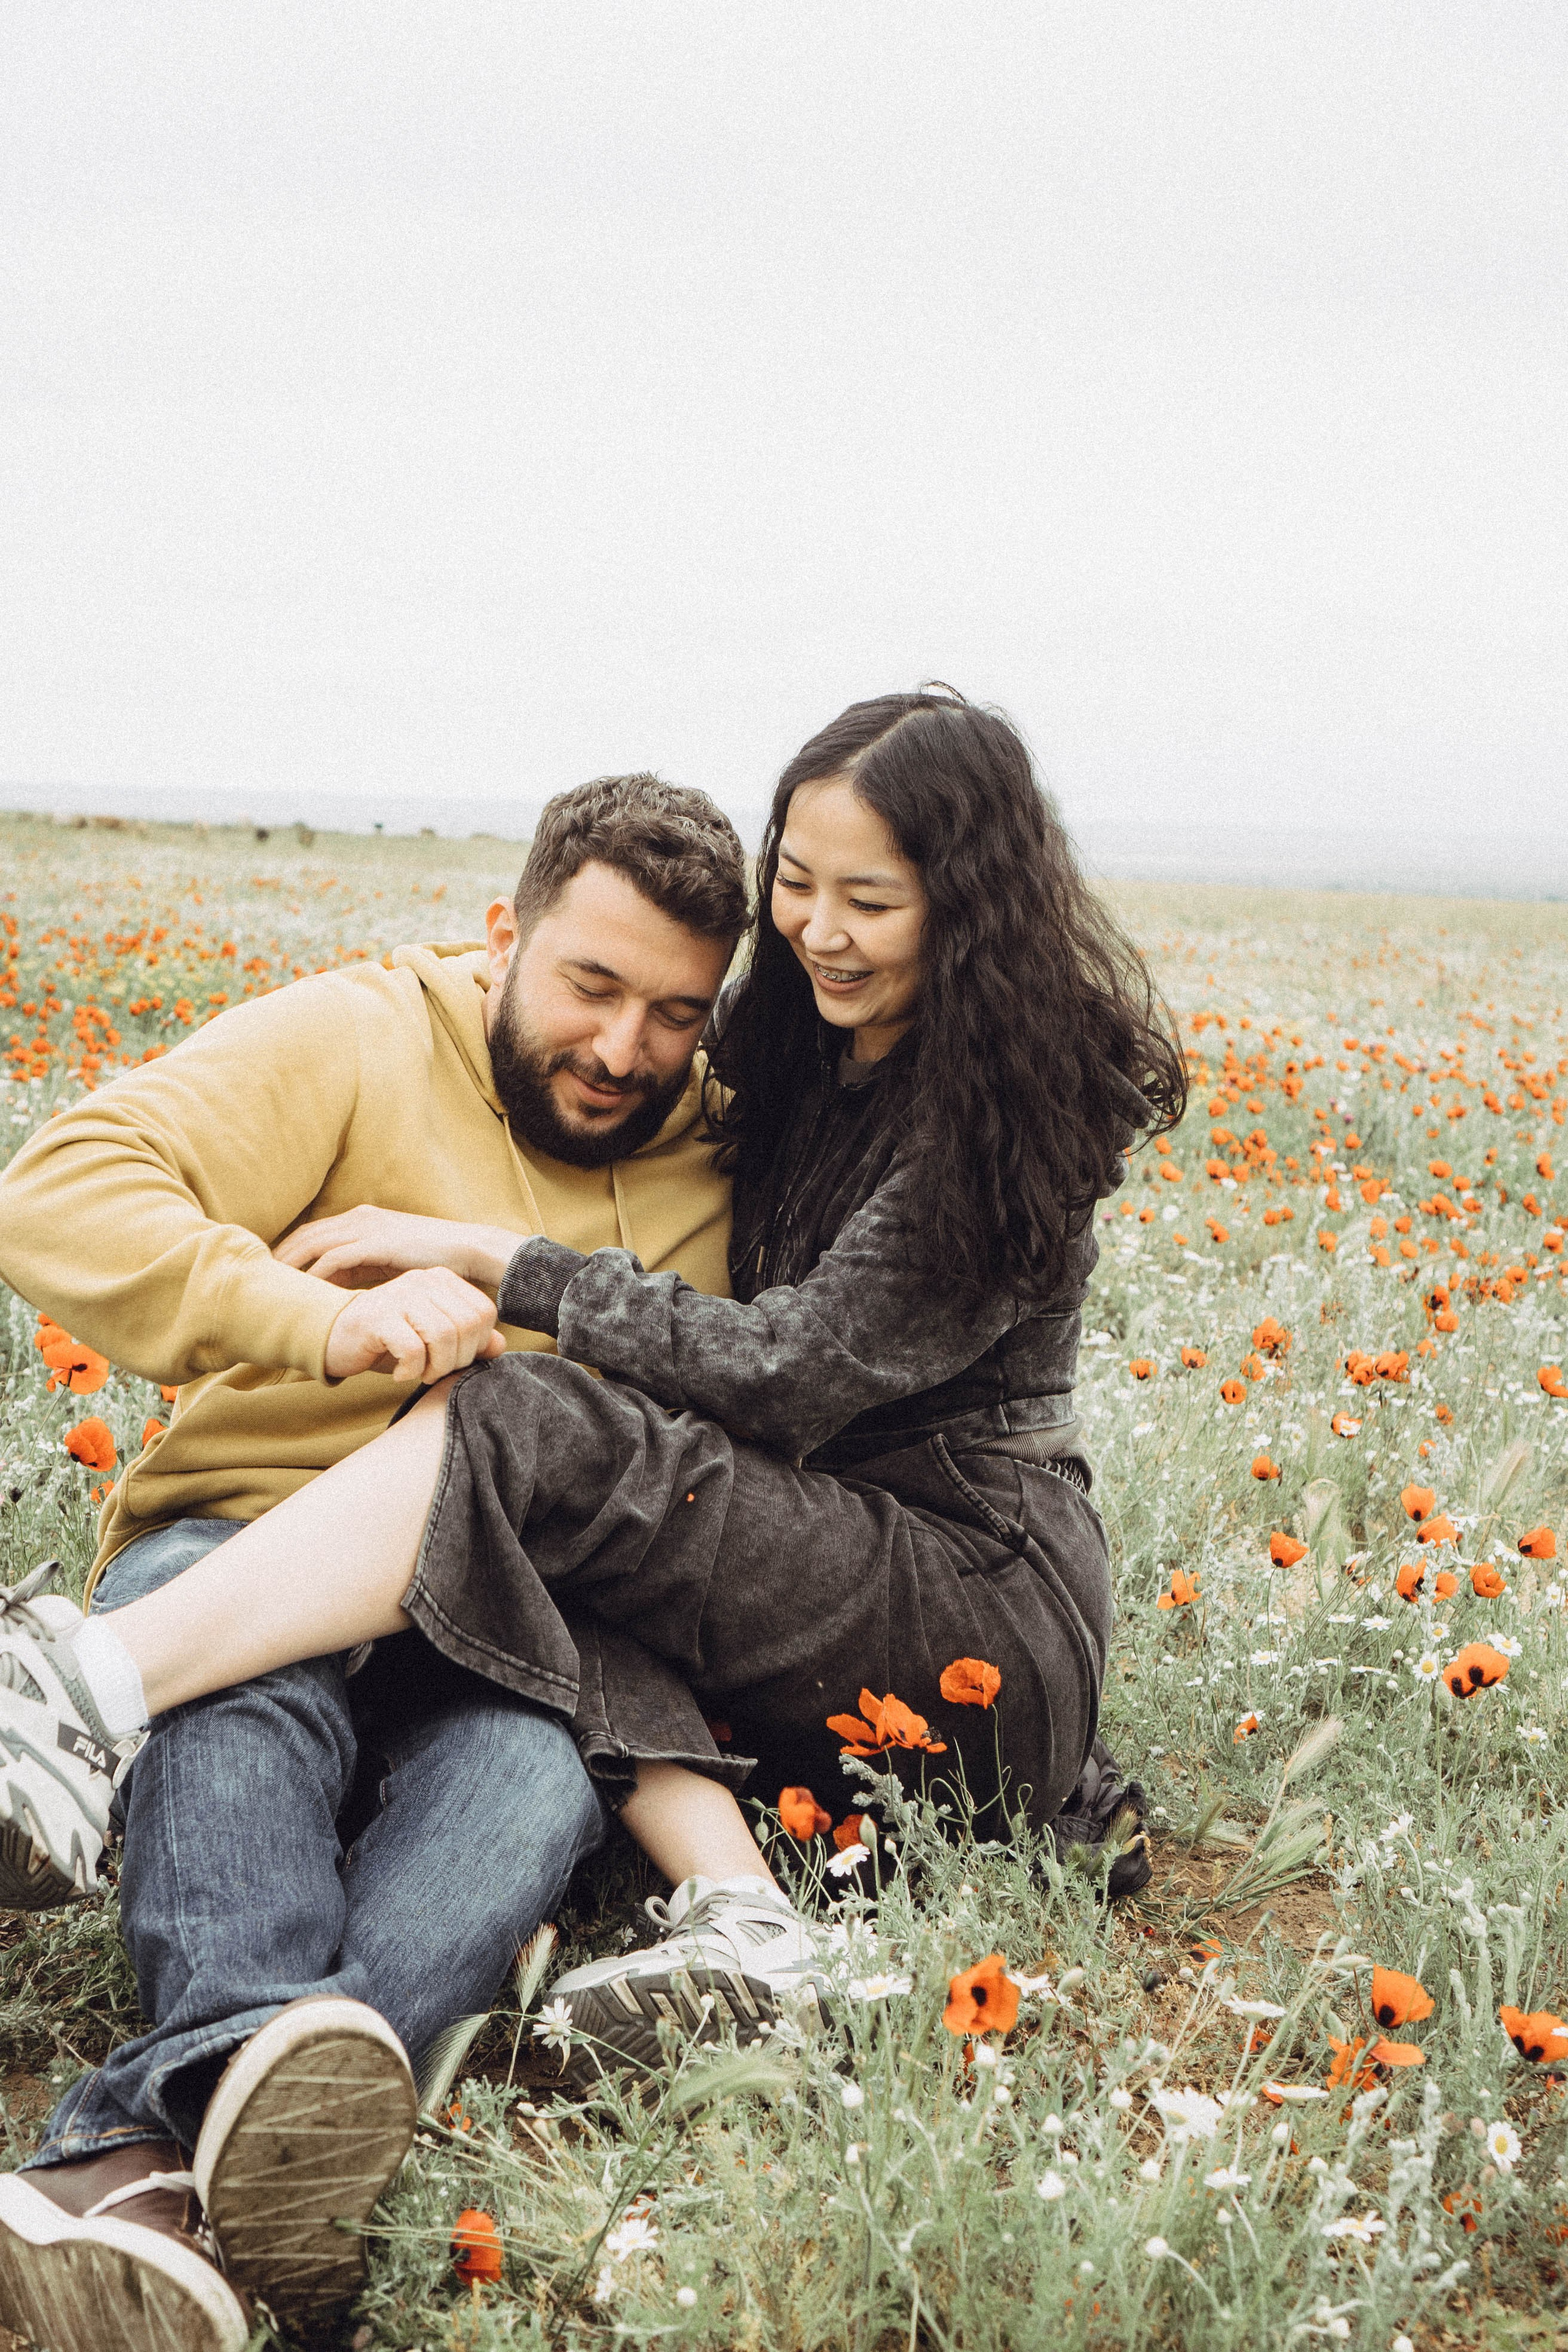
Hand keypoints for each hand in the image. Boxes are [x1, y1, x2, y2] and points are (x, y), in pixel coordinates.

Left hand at [274, 1206, 523, 1290]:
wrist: (468, 1250)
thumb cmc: (435, 1260)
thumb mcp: (390, 1261)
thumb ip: (363, 1267)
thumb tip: (340, 1285)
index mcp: (362, 1219)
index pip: (313, 1232)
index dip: (290, 1251)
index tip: (271, 1273)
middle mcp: (359, 1217)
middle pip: (305, 1235)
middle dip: (280, 1256)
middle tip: (258, 1280)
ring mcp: (367, 1227)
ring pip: (314, 1244)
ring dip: (291, 1265)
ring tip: (271, 1287)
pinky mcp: (376, 1242)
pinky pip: (335, 1259)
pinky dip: (316, 1274)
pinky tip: (303, 1290)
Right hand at [321, 1268, 507, 1382]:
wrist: (332, 1338)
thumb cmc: (387, 1341)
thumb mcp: (432, 1342)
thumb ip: (468, 1341)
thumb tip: (500, 1346)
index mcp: (441, 1280)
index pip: (484, 1313)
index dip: (476, 1345)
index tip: (452, 1360)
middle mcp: (423, 1280)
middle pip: (468, 1326)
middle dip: (456, 1360)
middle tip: (433, 1372)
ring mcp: (400, 1294)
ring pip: (444, 1337)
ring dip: (435, 1367)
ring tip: (418, 1373)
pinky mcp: (378, 1316)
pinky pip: (413, 1349)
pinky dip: (410, 1370)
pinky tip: (398, 1373)